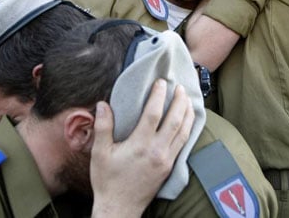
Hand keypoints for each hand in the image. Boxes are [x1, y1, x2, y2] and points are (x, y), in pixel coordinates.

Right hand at [90, 79, 194, 217]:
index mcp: (140, 145)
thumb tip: (103, 104)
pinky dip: (188, 130)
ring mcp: (166, 160)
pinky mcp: (169, 168)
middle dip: (179, 101)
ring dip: (187, 114)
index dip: (158, 95)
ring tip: (188, 100)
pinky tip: (188, 123)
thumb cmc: (107, 181)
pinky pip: (183, 144)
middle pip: (175, 121)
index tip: (161, 82)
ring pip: (184, 133)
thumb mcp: (100, 153)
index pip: (154, 114)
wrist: (119, 208)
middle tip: (180, 86)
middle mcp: (157, 151)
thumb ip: (103, 127)